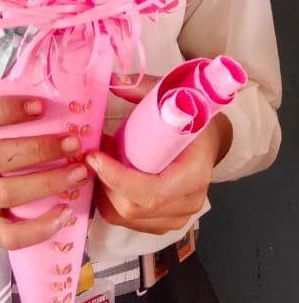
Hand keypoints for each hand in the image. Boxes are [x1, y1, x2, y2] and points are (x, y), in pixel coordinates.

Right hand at [0, 95, 87, 249]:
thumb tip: (44, 105)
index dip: (7, 109)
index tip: (40, 106)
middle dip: (40, 148)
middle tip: (73, 143)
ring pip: (7, 194)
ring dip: (48, 182)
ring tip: (78, 173)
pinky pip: (10, 235)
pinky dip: (40, 228)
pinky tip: (64, 214)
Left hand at [87, 73, 232, 234]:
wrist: (210, 140)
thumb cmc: (191, 118)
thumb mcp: (172, 97)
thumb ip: (142, 88)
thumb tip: (112, 80)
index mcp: (195, 172)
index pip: (152, 191)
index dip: (118, 178)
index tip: (94, 156)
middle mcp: (189, 201)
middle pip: (134, 208)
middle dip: (104, 184)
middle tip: (92, 155)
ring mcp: (178, 216)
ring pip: (126, 218)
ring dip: (104, 193)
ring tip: (100, 165)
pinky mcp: (165, 222)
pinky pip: (128, 222)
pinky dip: (110, 203)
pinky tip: (106, 180)